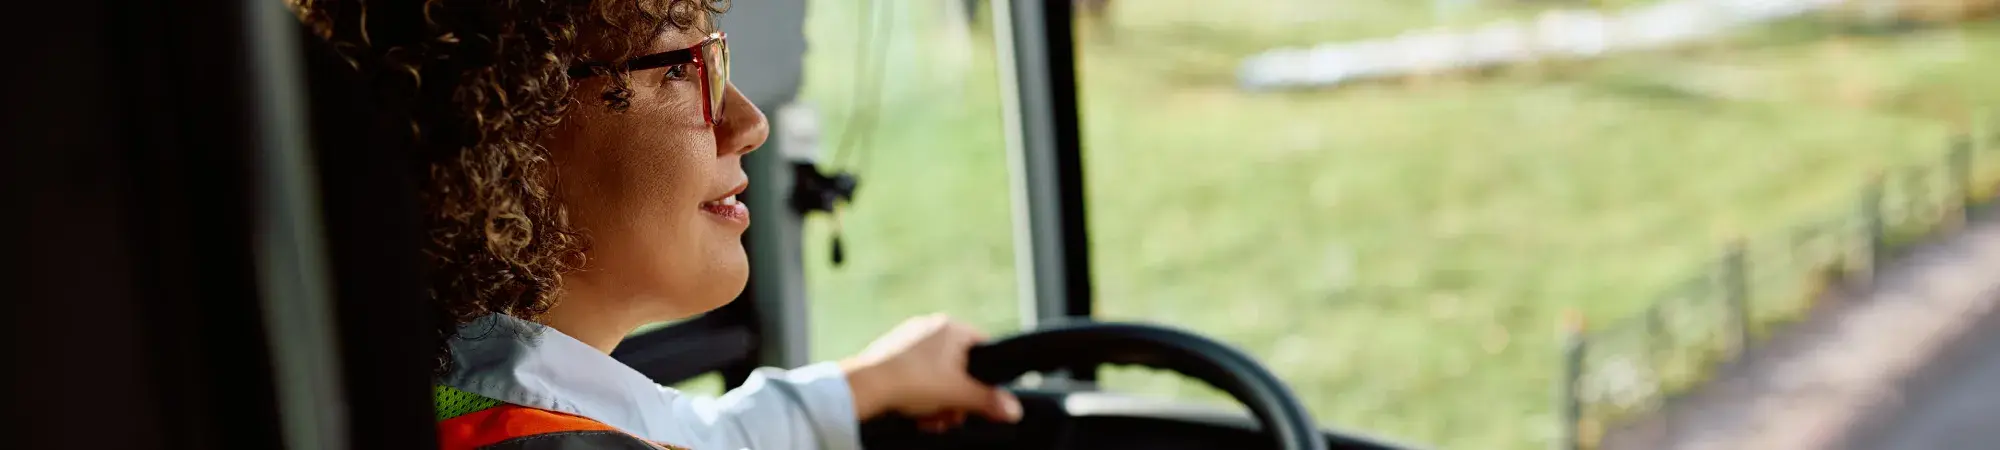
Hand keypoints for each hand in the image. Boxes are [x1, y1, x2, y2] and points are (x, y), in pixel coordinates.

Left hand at [841, 314, 1023, 430]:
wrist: (866, 385)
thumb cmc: (914, 381)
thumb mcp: (959, 395)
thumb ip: (989, 402)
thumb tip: (1014, 411)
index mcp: (952, 327)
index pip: (983, 349)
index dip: (985, 377)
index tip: (979, 398)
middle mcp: (930, 327)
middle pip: (959, 368)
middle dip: (956, 398)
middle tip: (950, 416)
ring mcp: (908, 339)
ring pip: (936, 375)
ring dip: (938, 401)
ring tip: (930, 419)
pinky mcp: (890, 353)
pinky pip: (915, 375)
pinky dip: (918, 395)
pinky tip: (914, 413)